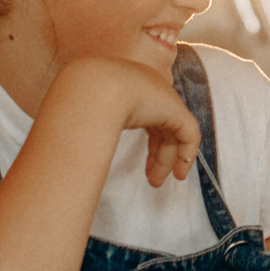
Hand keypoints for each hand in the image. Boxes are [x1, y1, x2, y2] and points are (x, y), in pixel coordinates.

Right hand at [59, 58, 199, 186]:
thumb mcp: (87, 117)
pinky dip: (187, 154)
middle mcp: (151, 91)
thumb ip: (93, 129)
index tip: (144, 165)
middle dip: (158, 156)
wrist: (93, 88)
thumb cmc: (82, 101)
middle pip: (162, 128)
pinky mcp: (175, 109)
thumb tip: (80, 152)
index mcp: (132, 90)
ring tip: (157, 182)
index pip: (149, 119)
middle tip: (152, 180)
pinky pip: (190, 134)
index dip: (150, 144)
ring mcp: (164, 99)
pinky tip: (179, 172)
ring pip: (176, 133)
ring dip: (168, 160)